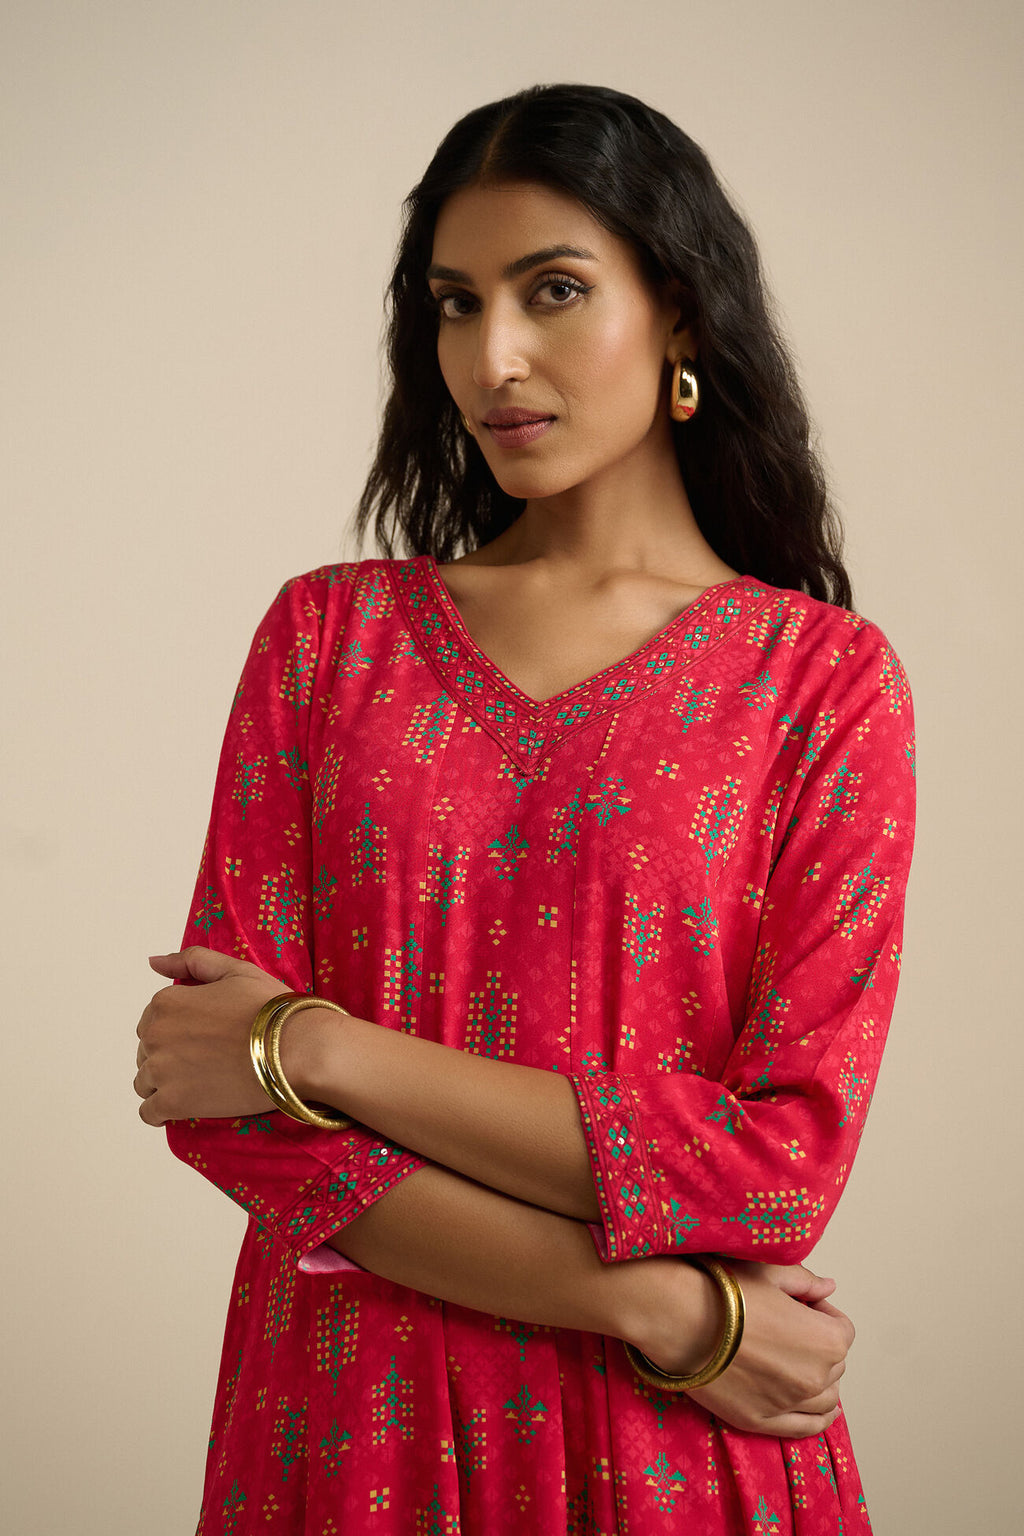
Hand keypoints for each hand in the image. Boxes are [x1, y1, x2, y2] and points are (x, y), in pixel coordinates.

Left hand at [134, 947, 283, 1124]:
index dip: (177, 1028)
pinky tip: (181, 1108)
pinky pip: (149, 1112)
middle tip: (205, 1060)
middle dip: (170, 1055)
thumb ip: (192, 960)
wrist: (295, 1049)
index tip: (202, 1037)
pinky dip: (160, 1112)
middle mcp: (155, 1035)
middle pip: (147, 1051)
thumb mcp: (235, 970)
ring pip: (145, 1082)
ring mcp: (161, 1071)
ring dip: (164, 1084)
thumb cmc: (270, 1009)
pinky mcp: (173, 1103)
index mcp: (166, 1002)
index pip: (153, 1019)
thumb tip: (152, 961)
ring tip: (198, 1083)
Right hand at [684, 1261, 852, 1437]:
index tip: (799, 1307)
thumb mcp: (771, 1274)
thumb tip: (829, 1287)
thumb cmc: (726, 1290)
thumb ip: (807, 1282)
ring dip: (819, 1382)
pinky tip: (820, 1412)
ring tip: (797, 1365)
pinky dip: (817, 1420)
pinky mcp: (760, 1420)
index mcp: (826, 1340)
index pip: (843, 1330)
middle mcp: (815, 1377)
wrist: (679, 1316)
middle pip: (834, 1366)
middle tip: (788, 1331)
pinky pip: (803, 1428)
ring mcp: (788, 1404)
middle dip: (818, 1347)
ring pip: (825, 1400)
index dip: (822, 1315)